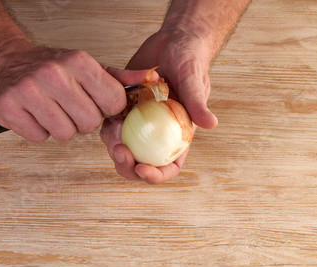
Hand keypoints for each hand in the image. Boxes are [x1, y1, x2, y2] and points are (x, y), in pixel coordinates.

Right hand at [0, 40, 136, 141]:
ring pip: (64, 134)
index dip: (106, 108)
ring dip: (60, 127)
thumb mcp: (88, 67)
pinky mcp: (7, 107)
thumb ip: (120, 79)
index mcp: (77, 61)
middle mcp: (52, 73)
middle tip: (69, 107)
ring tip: (51, 110)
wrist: (7, 62)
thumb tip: (152, 80)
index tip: (95, 103)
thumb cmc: (52, 68)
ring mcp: (27, 90)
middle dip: (82, 120)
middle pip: (89, 122)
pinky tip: (34, 114)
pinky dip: (38, 131)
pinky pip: (38, 137)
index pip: (112, 102)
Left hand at [101, 31, 215, 183]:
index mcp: (176, 135)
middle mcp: (156, 134)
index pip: (168, 167)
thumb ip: (197, 103)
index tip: (142, 168)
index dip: (155, 175)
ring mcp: (138, 123)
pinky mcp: (123, 109)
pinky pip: (110, 125)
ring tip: (112, 128)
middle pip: (139, 163)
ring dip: (112, 145)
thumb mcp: (194, 80)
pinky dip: (106, 125)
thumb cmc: (190, 61)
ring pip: (121, 147)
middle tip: (119, 150)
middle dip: (126, 165)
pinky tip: (107, 114)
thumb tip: (211, 124)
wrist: (172, 41)